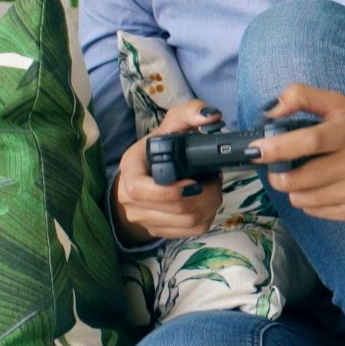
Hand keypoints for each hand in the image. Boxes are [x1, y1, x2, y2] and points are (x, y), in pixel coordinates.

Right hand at [112, 100, 223, 245]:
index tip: (194, 182)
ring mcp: (145, 219)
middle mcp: (131, 200)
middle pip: (176, 209)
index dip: (169, 192)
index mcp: (130, 172)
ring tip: (212, 187)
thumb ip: (189, 114)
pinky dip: (208, 216)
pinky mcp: (160, 231)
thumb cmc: (157, 150)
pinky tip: (207, 201)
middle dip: (206, 194)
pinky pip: (192, 231)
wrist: (144, 176)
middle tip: (214, 178)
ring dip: (210, 204)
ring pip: (188, 222)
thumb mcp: (170, 125)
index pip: (140, 190)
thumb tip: (212, 117)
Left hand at [251, 84, 344, 228]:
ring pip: (302, 198)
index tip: (257, 150)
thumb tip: (269, 111)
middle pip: (298, 178)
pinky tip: (322, 187)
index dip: (278, 147)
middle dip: (278, 173)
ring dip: (293, 188)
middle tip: (278, 165)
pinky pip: (314, 211)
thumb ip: (304, 97)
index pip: (311, 141)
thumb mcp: (343, 106)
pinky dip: (309, 200)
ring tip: (304, 175)